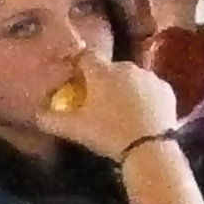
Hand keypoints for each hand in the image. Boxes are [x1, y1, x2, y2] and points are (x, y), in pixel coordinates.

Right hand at [31, 51, 180, 162]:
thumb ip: (51, 119)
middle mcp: (126, 67)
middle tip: (99, 103)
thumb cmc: (107, 133)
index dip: (79, 66)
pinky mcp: (166, 88)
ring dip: (125, 88)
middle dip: (103, 81)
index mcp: (102, 72)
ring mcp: (149, 76)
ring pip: (132, 78)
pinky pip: (150, 88)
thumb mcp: (74, 129)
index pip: (85, 56)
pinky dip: (145, 97)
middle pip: (110, 69)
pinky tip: (141, 114)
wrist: (148, 146)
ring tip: (122, 111)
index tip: (76, 79)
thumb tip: (36, 113)